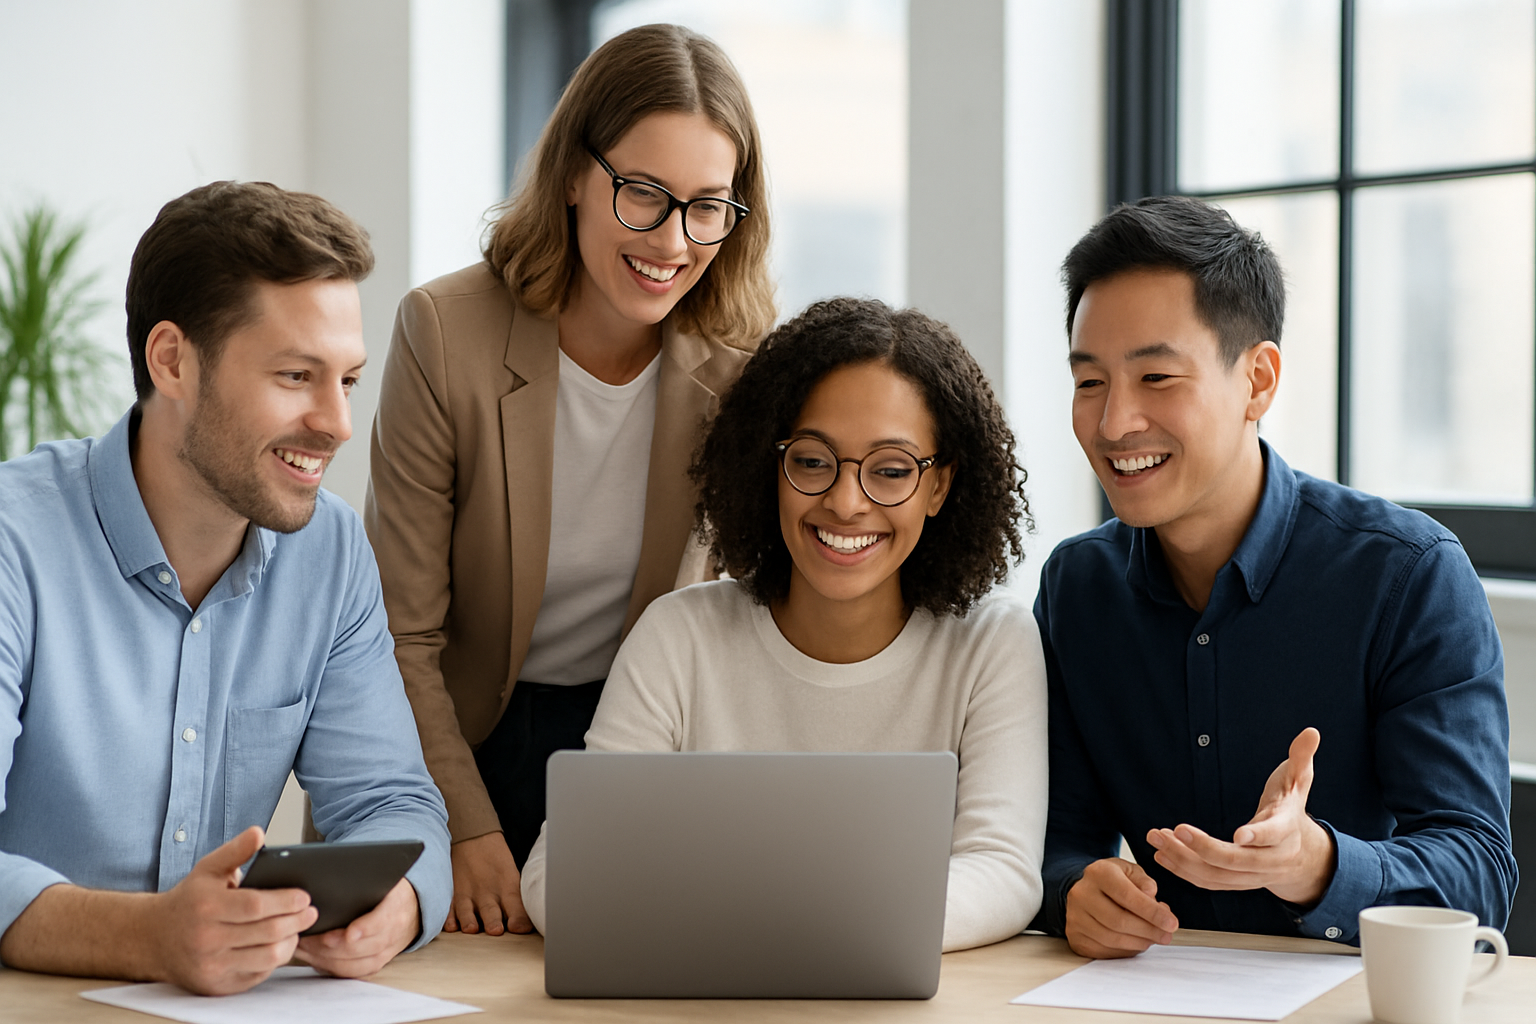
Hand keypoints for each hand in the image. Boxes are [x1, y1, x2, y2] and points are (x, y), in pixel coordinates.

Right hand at [151, 826, 317, 994]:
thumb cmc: (189, 900)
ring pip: (268, 957)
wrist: (155, 939)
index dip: (285, 901)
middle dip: (296, 921)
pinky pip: (258, 974)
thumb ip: (235, 851)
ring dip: (291, 941)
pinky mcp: (218, 985)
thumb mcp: (207, 869)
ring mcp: (212, 965)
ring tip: (298, 927)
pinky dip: (275, 959)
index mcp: (206, 907)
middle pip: (267, 932)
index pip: (256, 906)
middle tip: (311, 912)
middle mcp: (207, 939)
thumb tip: (258, 832)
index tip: (304, 896)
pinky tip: (280, 944)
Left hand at [294, 876, 418, 976]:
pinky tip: (312, 958)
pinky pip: (353, 972)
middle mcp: (393, 934)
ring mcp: (385, 952)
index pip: (382, 921)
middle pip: (363, 948)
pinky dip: (331, 968)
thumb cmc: (391, 890)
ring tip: (303, 948)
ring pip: (355, 964)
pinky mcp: (376, 963)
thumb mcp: (386, 877)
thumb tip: (334, 875)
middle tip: (307, 939)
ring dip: (326, 958)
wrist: (413, 908)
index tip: (349, 933)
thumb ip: (366, 879)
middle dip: (331, 946)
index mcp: (396, 907)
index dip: (365, 929)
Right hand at [445, 832, 532, 935]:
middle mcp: (487, 892)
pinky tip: (450, 926)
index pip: (515, 906)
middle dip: (493, 922)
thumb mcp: (512, 875)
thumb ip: (516, 899)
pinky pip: (449, 908)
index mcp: (507, 886)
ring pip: (467, 911)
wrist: (474, 836)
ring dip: (469, 921)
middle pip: (490, 911)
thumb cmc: (496, 859)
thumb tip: (526, 924)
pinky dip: (448, 917)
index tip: (520, 929)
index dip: (519, 920)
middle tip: (496, 930)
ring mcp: (468, 893)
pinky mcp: (453, 893)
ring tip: (472, 929)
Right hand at [1064, 857, 1178, 958]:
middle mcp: (1081, 894)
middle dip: (1148, 931)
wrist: (1084, 890)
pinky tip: (1136, 942)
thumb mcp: (1130, 871)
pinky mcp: (1075, 937)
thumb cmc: (1112, 881)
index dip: (1152, 912)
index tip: (1172, 923)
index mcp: (1098, 873)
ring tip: (1154, 938)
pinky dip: (1126, 950)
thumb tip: (1152, 899)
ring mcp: (1075, 918)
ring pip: (1112, 939)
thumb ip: (1144, 882)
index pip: (1126, 895)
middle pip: (1119, 921)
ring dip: (1139, 943)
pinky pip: (1104, 951)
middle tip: (1167, 935)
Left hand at [1146, 727, 1335, 905]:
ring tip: (1157, 837)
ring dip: (1183, 858)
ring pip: (1216, 875)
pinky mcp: (1235, 883)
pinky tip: (1162, 854)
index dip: (1258, 835)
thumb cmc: (1290, 809)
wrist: (1300, 855)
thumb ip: (1300, 758)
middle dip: (1204, 847)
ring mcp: (1252, 876)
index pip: (1273, 835)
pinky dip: (1183, 870)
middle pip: (1236, 861)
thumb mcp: (1298, 782)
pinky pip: (1208, 882)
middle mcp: (1271, 860)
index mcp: (1286, 832)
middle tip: (1176, 829)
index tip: (1238, 833)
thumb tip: (1311, 732)